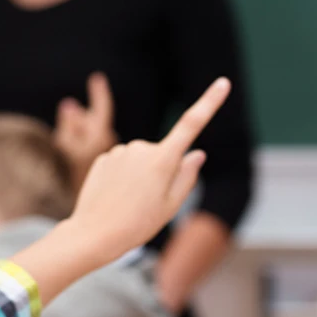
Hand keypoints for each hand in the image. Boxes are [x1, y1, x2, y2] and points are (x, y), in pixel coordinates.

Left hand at [62, 78, 230, 262]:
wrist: (93, 234)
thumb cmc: (137, 224)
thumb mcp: (171, 205)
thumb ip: (187, 175)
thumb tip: (197, 153)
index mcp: (163, 159)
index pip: (192, 124)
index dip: (209, 102)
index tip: (223, 82)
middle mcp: (141, 148)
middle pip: (162, 153)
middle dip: (161, 170)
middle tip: (148, 201)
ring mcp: (119, 151)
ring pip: (140, 158)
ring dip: (139, 174)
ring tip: (128, 200)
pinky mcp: (102, 156)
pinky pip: (121, 163)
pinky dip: (122, 176)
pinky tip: (114, 195)